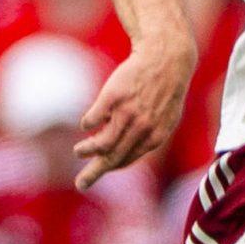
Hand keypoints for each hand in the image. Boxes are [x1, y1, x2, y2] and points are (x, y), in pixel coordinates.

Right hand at [74, 38, 195, 190]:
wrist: (165, 59)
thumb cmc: (164, 90)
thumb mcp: (166, 119)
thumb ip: (149, 138)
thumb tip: (127, 155)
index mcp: (155, 137)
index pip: (126, 160)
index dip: (110, 168)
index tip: (96, 173)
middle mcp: (140, 129)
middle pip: (111, 158)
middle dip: (94, 173)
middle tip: (81, 184)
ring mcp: (126, 113)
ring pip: (100, 143)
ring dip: (87, 151)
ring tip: (78, 151)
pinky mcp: (112, 97)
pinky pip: (92, 119)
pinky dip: (87, 124)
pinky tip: (87, 124)